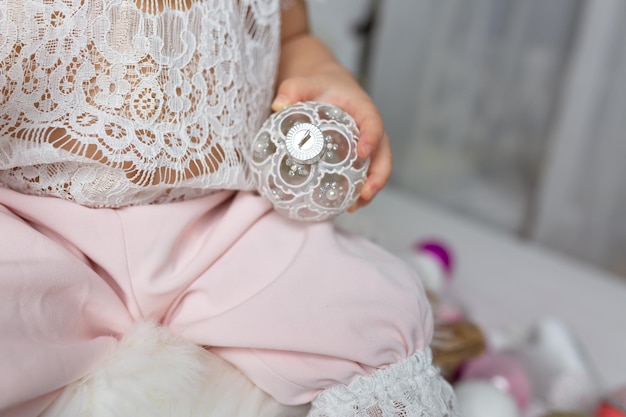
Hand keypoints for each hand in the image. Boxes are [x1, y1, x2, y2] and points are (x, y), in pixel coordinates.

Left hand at [271, 62, 391, 210]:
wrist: (326, 90)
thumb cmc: (318, 87)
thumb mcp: (304, 83)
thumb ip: (291, 89)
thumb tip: (277, 105)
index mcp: (363, 110)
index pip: (373, 123)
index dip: (371, 138)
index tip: (362, 152)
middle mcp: (371, 130)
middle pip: (383, 154)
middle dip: (378, 176)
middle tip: (365, 193)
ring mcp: (368, 146)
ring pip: (377, 169)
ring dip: (370, 190)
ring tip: (355, 207)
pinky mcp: (359, 158)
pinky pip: (363, 175)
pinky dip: (357, 192)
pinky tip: (345, 206)